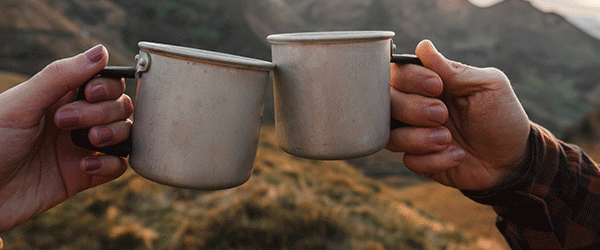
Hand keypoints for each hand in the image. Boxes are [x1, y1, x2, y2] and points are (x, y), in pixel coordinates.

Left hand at [0, 45, 132, 231]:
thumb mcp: (22, 105)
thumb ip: (61, 76)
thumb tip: (101, 51)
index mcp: (59, 97)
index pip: (104, 83)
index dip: (106, 86)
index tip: (90, 93)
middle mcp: (75, 119)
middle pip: (118, 107)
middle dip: (103, 112)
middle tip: (66, 123)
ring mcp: (81, 147)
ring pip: (123, 134)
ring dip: (113, 134)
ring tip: (90, 141)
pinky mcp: (84, 175)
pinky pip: (117, 166)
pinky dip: (110, 164)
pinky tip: (86, 167)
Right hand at [386, 40, 529, 190]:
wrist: (513, 159)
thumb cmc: (502, 116)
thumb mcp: (487, 85)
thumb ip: (454, 70)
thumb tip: (423, 46)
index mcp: (429, 83)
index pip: (397, 72)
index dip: (410, 79)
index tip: (437, 86)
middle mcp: (416, 107)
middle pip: (387, 102)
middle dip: (414, 110)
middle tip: (442, 115)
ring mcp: (415, 134)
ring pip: (391, 135)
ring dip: (420, 138)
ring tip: (448, 139)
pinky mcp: (420, 160)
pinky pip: (408, 161)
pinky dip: (434, 160)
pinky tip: (456, 156)